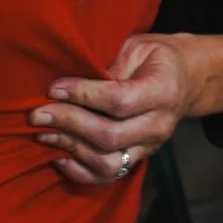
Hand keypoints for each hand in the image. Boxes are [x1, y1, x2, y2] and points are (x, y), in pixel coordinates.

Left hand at [31, 32, 222, 185]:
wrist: (185, 79)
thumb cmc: (154, 56)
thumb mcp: (136, 46)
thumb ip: (109, 62)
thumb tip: (71, 75)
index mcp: (161, 91)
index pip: (119, 100)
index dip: (83, 95)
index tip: (53, 88)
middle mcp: (158, 125)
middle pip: (110, 136)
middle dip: (69, 123)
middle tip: (37, 113)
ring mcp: (150, 147)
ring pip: (109, 162)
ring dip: (71, 148)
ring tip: (43, 132)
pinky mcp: (139, 158)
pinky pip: (110, 176)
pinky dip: (82, 172)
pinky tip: (58, 157)